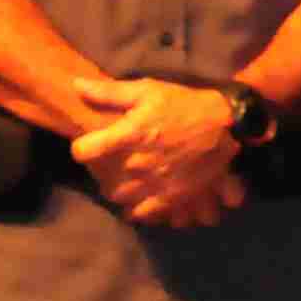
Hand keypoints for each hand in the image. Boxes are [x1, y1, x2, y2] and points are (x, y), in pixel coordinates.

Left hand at [69, 76, 249, 226]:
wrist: (224, 125)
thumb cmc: (183, 105)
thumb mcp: (147, 90)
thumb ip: (109, 93)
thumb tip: (76, 86)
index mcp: (129, 134)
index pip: (84, 150)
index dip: (82, 147)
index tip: (88, 145)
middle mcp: (138, 162)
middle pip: (100, 178)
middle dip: (100, 172)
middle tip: (107, 164)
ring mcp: (155, 183)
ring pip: (119, 197)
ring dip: (117, 189)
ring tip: (123, 180)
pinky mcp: (171, 198)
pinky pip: (142, 214)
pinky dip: (137, 208)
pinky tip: (139, 198)